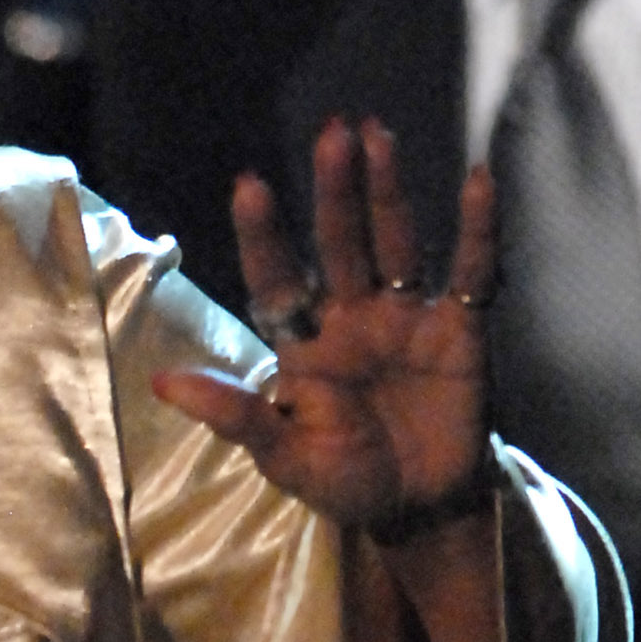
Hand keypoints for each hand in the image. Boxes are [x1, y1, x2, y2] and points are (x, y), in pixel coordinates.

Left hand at [151, 116, 494, 529]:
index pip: (277, 279)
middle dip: (334, 191)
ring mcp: (407, 317)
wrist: (418, 508)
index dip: (264, 237)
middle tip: (332, 133)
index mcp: (303, 343)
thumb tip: (161, 384)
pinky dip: (477, 228)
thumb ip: (235, 416)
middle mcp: (352, 316)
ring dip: (387, 191)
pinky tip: (478, 179)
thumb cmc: (344, 478)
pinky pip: (472, 271)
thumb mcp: (284, 457)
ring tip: (377, 134)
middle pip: (339, 243)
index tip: (249, 186)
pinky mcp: (461, 329)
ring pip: (395, 242)